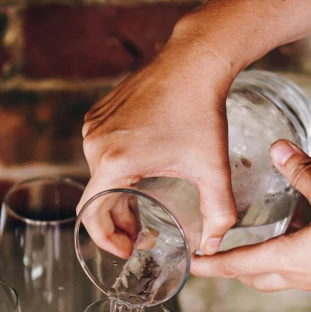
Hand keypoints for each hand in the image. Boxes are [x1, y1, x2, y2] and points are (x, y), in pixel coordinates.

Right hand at [79, 32, 237, 255]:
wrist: (194, 60)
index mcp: (114, 162)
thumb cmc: (202, 112)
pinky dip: (117, 174)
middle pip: (97, 198)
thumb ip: (218, 213)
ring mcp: (93, 127)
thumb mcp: (213, 169)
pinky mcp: (99, 116)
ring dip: (118, 199)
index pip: (92, 216)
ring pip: (99, 178)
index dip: (107, 240)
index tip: (127, 250)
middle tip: (142, 236)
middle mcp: (95, 144)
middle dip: (119, 223)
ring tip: (143, 211)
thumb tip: (215, 247)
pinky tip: (142, 178)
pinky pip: (102, 155)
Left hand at [191, 140, 310, 294]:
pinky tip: (300, 234)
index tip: (189, 265)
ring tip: (253, 240)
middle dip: (231, 268)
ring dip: (259, 263)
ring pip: (275, 276)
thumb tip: (279, 148)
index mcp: (286, 259)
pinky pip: (299, 271)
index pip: (235, 265)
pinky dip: (286, 257)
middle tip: (215, 255)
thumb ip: (303, 173)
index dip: (209, 265)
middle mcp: (295, 276)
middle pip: (252, 277)